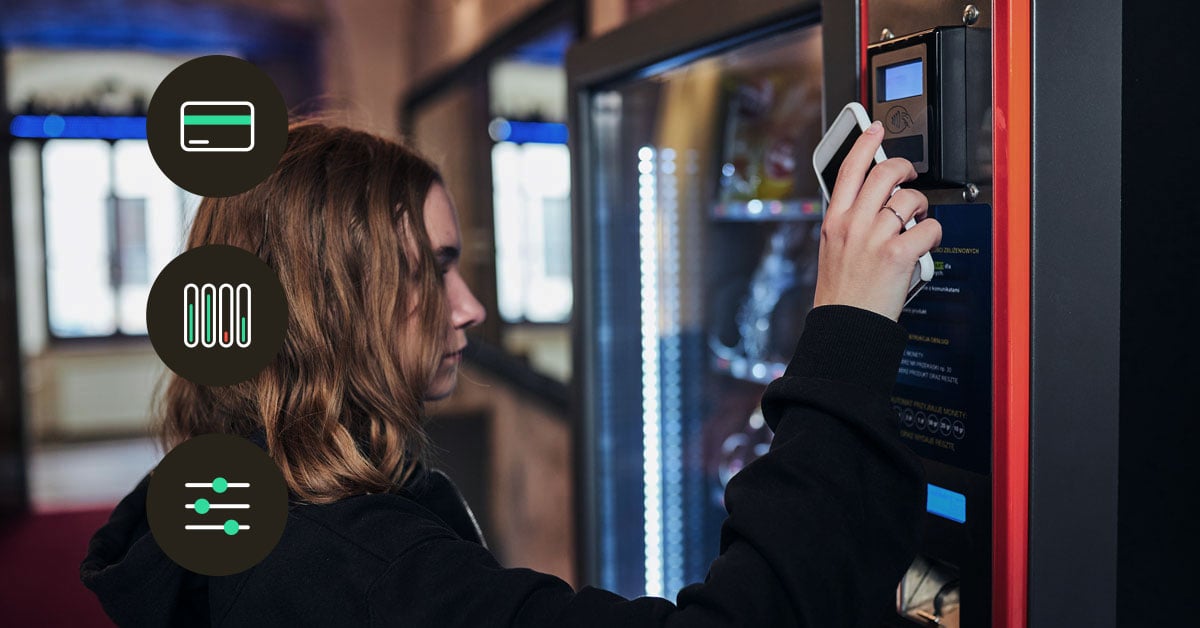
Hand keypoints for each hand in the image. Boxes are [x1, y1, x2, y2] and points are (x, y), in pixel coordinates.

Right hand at [812, 121, 941, 320]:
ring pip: (910, 200)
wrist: (846, 325)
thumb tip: (877, 200)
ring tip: (914, 223)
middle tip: (909, 176)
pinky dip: (932, 234)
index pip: (849, 170)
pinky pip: (928, 228)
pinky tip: (923, 244)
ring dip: (919, 208)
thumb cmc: (841, 292)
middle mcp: (853, 224)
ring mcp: (875, 238)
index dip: (865, 143)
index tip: (875, 130)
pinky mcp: (898, 253)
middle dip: (903, 169)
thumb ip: (850, 221)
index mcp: (834, 221)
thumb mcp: (832, 249)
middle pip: (884, 175)